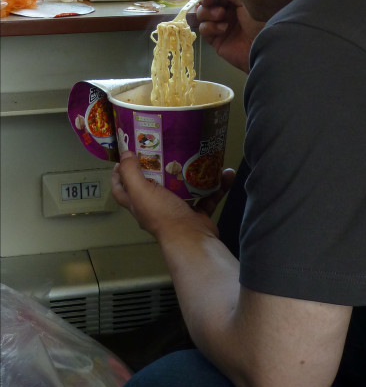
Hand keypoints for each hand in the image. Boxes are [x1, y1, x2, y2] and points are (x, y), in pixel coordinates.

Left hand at [112, 151, 228, 241]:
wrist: (191, 238)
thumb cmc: (163, 214)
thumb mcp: (141, 191)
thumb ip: (131, 172)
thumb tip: (124, 154)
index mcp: (139, 203)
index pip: (121, 190)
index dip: (118, 175)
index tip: (123, 158)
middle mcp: (156, 207)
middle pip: (153, 186)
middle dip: (159, 168)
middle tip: (166, 148)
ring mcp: (178, 211)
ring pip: (184, 189)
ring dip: (194, 174)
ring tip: (199, 157)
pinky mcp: (197, 214)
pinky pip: (208, 197)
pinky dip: (218, 186)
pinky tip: (226, 173)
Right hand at [196, 0, 264, 72]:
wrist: (267, 48)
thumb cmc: (262, 21)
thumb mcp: (245, 0)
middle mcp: (227, 9)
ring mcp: (220, 24)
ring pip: (201, 13)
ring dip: (208, 12)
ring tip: (222, 14)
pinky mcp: (216, 39)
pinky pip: (204, 28)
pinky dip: (210, 26)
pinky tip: (224, 28)